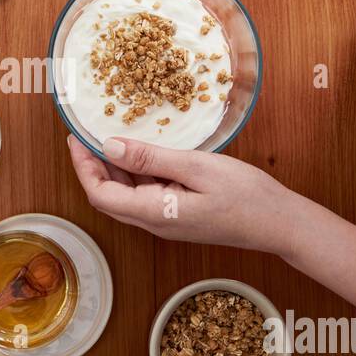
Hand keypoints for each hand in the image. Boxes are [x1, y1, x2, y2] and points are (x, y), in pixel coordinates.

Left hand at [68, 136, 290, 252]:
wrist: (279, 223)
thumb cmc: (245, 195)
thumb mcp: (197, 167)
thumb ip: (151, 158)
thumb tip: (110, 146)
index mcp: (154, 212)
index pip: (101, 193)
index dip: (83, 166)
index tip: (76, 137)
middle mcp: (154, 221)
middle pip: (108, 196)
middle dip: (92, 165)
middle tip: (87, 133)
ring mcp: (166, 220)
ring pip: (127, 195)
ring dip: (114, 168)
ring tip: (109, 135)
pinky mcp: (178, 214)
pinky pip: (147, 193)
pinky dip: (136, 171)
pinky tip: (141, 150)